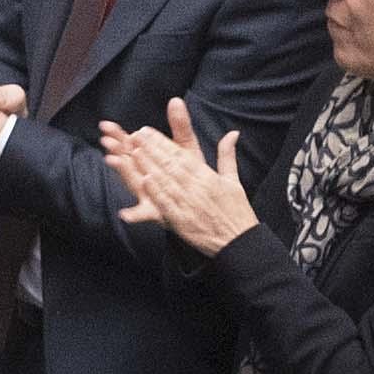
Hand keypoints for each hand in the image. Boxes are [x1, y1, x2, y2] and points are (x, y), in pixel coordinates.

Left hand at [102, 98, 261, 254]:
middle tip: (136, 136)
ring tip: (135, 152)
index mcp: (208, 177)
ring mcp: (189, 204)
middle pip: (171, 165)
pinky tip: (145, 181)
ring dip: (150, 166)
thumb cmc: (236, 212)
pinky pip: (167, 204)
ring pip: (166, 181)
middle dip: (152, 149)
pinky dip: (156, 192)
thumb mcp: (234, 181)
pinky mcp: (183, 221)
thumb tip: (232, 133)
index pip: (181, 155)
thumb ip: (227, 156)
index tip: (148, 132)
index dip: (163, 142)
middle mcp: (198, 188)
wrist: (238, 242)